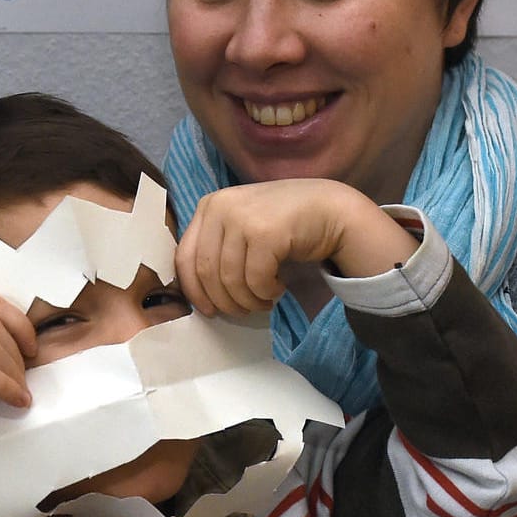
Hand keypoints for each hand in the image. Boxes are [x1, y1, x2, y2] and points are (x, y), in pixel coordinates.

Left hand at [175, 179, 416, 316]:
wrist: (331, 209)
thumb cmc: (284, 224)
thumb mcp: (241, 227)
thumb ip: (217, 247)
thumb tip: (195, 292)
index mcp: (209, 205)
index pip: (185, 257)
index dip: (194, 291)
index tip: (208, 311)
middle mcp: (221, 206)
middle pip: (206, 272)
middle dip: (225, 301)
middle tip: (244, 311)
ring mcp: (242, 217)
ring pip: (230, 280)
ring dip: (248, 300)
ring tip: (263, 301)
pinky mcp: (266, 232)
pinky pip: (256, 280)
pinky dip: (266, 292)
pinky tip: (278, 288)